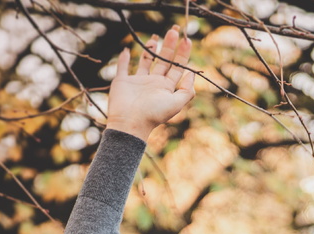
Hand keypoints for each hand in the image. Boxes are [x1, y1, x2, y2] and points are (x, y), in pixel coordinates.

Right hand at [106, 27, 194, 141]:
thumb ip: (186, 90)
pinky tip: (127, 49)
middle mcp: (153, 83)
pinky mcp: (122, 81)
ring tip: (157, 37)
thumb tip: (192, 74)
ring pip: (145, 61)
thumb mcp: (176, 104)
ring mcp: (137, 82)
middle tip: (174, 30)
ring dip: (150, 49)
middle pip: (163, 61)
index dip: (182, 54)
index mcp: (165, 88)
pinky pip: (123, 67)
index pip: (176, 68)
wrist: (130, 123)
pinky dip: (124, 58)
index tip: (187, 40)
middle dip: (169, 46)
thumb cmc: (154, 114)